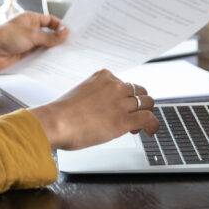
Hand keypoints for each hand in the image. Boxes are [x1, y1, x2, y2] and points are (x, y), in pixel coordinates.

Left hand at [0, 12, 68, 71]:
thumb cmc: (6, 37)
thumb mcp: (32, 35)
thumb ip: (50, 36)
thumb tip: (66, 32)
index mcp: (31, 19)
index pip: (50, 21)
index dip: (60, 26)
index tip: (72, 33)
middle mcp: (30, 31)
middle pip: (49, 35)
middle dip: (59, 41)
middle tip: (74, 47)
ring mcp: (28, 44)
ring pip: (45, 48)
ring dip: (53, 52)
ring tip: (69, 57)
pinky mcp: (25, 56)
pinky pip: (39, 58)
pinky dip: (46, 61)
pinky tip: (56, 65)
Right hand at [29, 70, 158, 150]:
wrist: (55, 122)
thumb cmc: (61, 112)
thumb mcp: (80, 93)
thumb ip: (95, 95)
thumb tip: (101, 108)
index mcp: (103, 76)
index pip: (124, 84)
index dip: (126, 97)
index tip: (121, 107)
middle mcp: (114, 86)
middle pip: (139, 91)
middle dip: (137, 104)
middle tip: (131, 116)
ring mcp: (120, 102)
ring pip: (147, 103)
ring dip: (145, 113)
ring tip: (137, 125)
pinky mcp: (123, 120)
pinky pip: (149, 118)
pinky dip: (153, 125)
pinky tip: (150, 131)